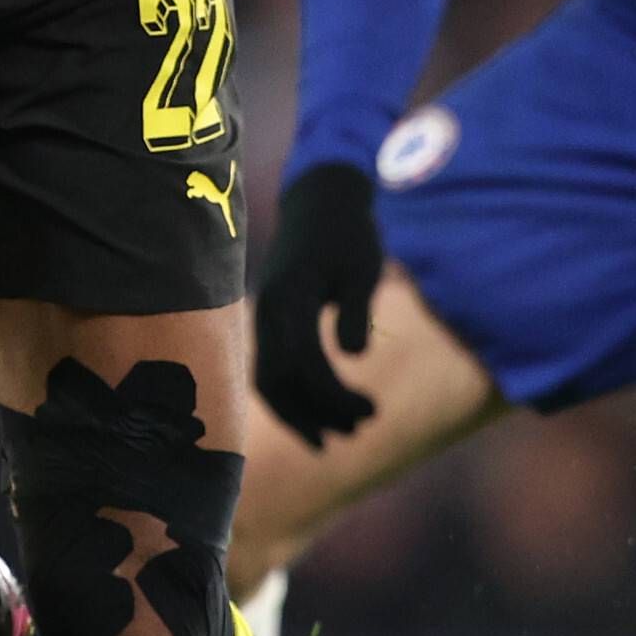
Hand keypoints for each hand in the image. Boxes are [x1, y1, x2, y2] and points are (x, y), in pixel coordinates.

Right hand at [251, 162, 386, 446]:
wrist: (320, 200)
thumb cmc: (348, 232)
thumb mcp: (363, 265)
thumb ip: (357, 310)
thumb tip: (353, 357)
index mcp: (290, 295)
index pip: (304, 360)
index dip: (335, 394)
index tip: (371, 411)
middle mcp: (268, 311)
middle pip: (279, 380)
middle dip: (317, 413)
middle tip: (360, 429)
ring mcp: (264, 318)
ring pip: (269, 381)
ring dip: (301, 414)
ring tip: (341, 436)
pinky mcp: (270, 323)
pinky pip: (271, 369)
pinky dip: (291, 398)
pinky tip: (317, 416)